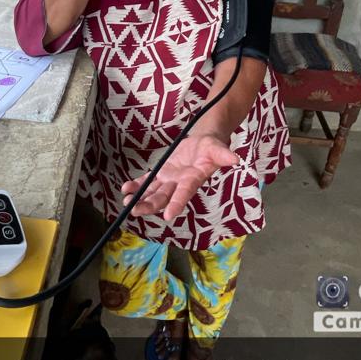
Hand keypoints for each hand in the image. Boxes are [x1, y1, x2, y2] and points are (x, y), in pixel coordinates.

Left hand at [121, 134, 239, 220]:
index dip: (176, 204)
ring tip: (126, 203)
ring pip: (153, 193)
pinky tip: (125, 189)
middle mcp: (179, 184)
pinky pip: (148, 181)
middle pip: (163, 197)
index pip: (184, 193)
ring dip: (140, 199)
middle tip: (134, 211)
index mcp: (193, 180)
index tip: (167, 215)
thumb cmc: (212, 148)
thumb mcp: (218, 149)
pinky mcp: (162, 173)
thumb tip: (235, 159)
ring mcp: (170, 180)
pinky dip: (137, 185)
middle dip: (149, 205)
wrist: (204, 143)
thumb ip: (223, 155)